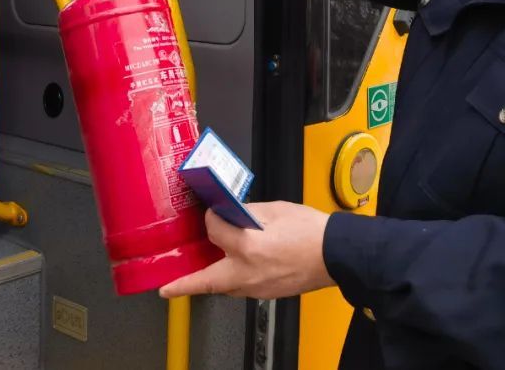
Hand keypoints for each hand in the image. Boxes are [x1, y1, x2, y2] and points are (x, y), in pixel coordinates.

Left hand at [159, 202, 334, 299]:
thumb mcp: (276, 210)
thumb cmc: (311, 230)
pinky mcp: (268, 293)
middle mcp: (248, 272)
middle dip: (185, 284)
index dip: (211, 219)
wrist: (336, 253)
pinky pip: (242, 288)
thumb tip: (233, 212)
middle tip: (168, 289)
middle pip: (207, 281)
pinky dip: (233, 280)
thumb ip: (249, 213)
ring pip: (225, 287)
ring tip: (196, 277)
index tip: (212, 213)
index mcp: (249, 246)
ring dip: (211, 281)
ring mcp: (257, 287)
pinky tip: (234, 270)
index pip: (215, 231)